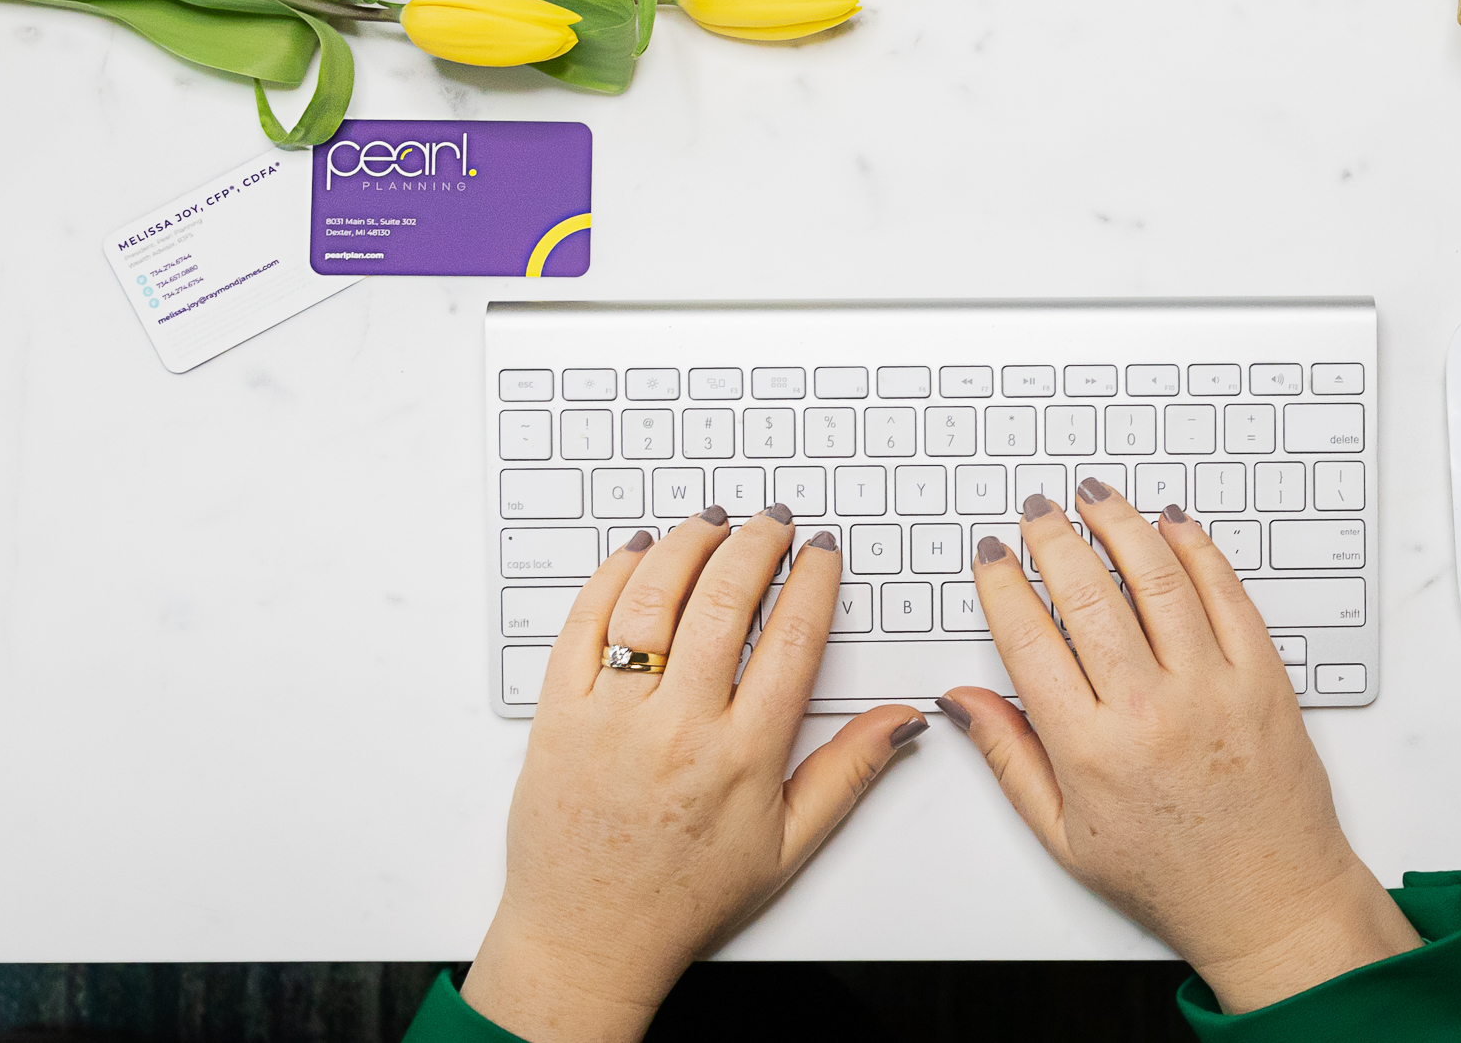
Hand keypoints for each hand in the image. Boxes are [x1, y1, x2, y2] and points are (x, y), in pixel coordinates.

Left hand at [463, 507, 926, 1042]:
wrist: (586, 936)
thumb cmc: (683, 896)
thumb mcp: (787, 847)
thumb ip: (848, 773)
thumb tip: (903, 720)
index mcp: (741, 758)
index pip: (791, 640)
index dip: (812, 581)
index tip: (820, 552)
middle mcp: (677, 730)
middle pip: (724, 601)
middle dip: (756, 544)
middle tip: (773, 523)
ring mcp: (611, 717)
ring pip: (652, 599)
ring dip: (689, 545)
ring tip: (713, 523)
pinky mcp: (557, 714)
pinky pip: (583, 623)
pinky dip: (613, 576)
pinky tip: (640, 553)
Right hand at [940, 484, 1419, 1013]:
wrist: (1269, 900)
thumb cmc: (1171, 874)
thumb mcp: (1064, 834)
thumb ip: (1008, 756)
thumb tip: (961, 700)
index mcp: (1091, 751)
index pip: (1029, 640)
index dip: (1002, 585)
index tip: (992, 556)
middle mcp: (1151, 712)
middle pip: (1088, 594)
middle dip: (1053, 538)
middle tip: (1037, 512)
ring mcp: (1213, 690)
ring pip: (1158, 578)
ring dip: (1120, 524)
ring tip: (1095, 498)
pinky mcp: (1264, 679)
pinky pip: (1227, 594)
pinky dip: (1197, 549)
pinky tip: (1170, 525)